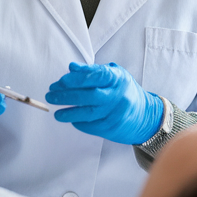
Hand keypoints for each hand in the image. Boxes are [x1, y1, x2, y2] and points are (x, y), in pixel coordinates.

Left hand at [45, 62, 163, 144]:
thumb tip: (71, 68)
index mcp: (118, 79)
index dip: (78, 78)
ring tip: (56, 112)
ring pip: (89, 113)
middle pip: (90, 96)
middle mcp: (118, 96)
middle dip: (67, 95)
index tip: (61, 80)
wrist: (145, 116)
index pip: (97, 76)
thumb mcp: (113, 76)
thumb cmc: (124, 92)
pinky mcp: (112, 128)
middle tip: (51, 95)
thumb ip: (92, 71)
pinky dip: (78, 122)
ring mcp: (116, 114)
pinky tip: (70, 118)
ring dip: (69, 112)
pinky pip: (91, 126)